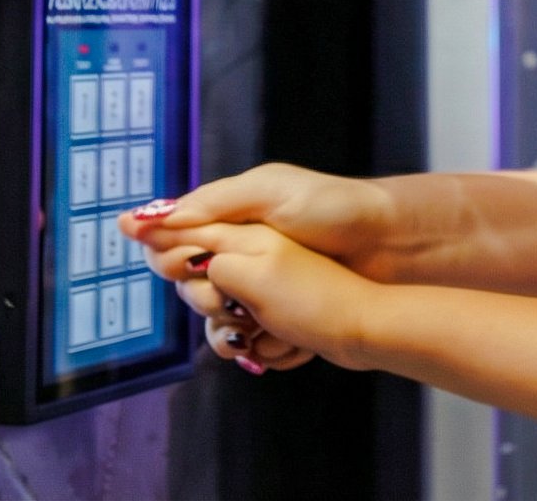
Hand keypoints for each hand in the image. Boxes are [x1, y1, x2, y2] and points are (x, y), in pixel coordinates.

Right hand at [116, 164, 392, 374]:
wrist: (389, 247)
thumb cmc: (332, 209)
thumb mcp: (268, 192)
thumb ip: (213, 203)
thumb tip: (147, 215)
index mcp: (234, 218)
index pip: (177, 241)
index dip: (171, 257)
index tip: (184, 267)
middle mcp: (242, 253)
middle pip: (191, 284)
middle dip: (203, 296)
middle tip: (226, 300)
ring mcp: (261, 288)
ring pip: (216, 318)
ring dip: (227, 326)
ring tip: (250, 324)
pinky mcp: (280, 317)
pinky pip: (249, 340)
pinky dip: (255, 345)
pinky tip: (267, 343)